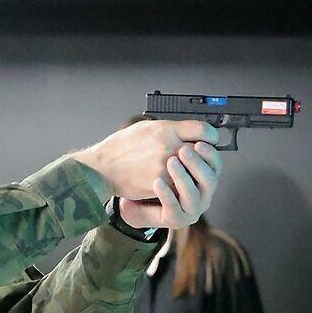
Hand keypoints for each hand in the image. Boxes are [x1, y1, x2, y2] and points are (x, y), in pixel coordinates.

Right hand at [71, 119, 218, 200]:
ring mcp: (166, 165)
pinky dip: (178, 183)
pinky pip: (179, 183)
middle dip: (202, 156)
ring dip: (191, 171)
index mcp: (165, 129)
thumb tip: (185, 131)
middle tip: (199, 159)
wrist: (102, 168)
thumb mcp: (143, 129)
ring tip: (184, 171)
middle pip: (201, 151)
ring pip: (192, 169)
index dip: (210, 136)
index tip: (209, 140)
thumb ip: (167, 129)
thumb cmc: (119, 149)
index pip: (202, 130)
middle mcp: (168, 145)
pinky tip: (171, 182)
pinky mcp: (161, 182)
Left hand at [117, 141, 221, 229]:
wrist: (129, 193)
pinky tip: (157, 182)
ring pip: (192, 194)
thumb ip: (181, 140)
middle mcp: (202, 193)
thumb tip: (198, 128)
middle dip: (197, 165)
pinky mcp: (175, 219)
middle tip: (184, 151)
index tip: (198, 142)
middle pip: (209, 179)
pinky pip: (174, 207)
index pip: (214, 164)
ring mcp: (190, 208)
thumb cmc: (149, 172)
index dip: (209, 153)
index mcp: (203, 175)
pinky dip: (167, 194)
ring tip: (170, 163)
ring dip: (183, 177)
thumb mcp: (164, 150)